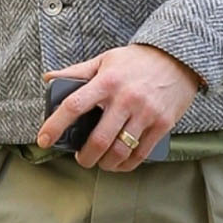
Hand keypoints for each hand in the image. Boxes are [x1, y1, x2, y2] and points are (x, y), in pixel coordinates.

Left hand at [37, 44, 201, 171]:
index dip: (55, 125)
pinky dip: (126, 165)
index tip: (44, 139)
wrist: (178, 57)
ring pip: (119, 151)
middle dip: (84, 157)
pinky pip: (141, 154)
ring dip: (105, 164)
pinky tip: (119, 164)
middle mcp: (125, 98)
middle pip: (98, 139)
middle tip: (80, 157)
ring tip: (100, 162)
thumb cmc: (137, 60)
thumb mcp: (105, 60)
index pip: (74, 105)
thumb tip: (48, 79)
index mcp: (107, 81)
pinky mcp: (162, 124)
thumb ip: (77, 71)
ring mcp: (145, 112)